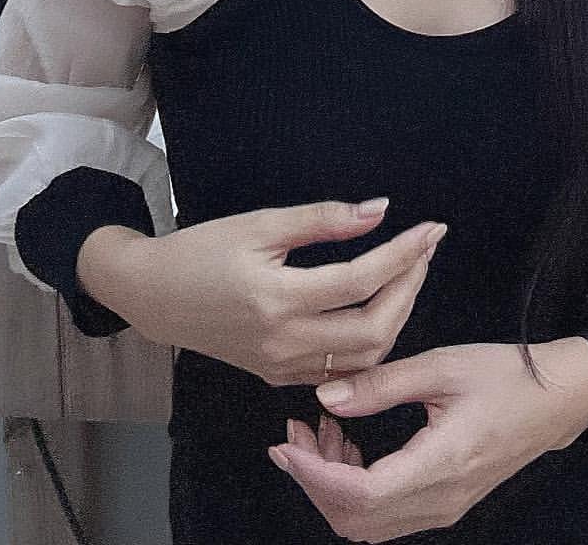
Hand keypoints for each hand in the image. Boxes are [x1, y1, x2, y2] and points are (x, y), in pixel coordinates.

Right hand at [104, 199, 444, 384]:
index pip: (361, 280)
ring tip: (407, 273)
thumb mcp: (260, 223)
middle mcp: (282, 343)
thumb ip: (323, 219)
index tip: (432, 229)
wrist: (154, 296)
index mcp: (276, 299)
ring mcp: (280, 367)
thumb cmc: (203, 250)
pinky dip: (368, 342)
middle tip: (425, 251)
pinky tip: (376, 306)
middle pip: (374, 331)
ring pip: (363, 358)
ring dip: (396, 317)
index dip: (404, 254)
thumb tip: (380, 210)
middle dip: (410, 289)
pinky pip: (339, 370)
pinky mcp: (277, 377)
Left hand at [269, 338, 587, 541]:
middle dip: (313, 478)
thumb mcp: (442, 366)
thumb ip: (382, 384)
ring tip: (323, 429)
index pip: (359, 495)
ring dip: (331, 484)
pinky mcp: (443, 504)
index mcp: (441, 464)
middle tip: (296, 429)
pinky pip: (384, 515)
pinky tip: (350, 443)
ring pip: (365, 523)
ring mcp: (442, 509)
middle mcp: (439, 501)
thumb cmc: (504, 375)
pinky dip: (354, 487)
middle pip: (353, 519)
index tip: (286, 442)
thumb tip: (324, 398)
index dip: (313, 474)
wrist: (557, 401)